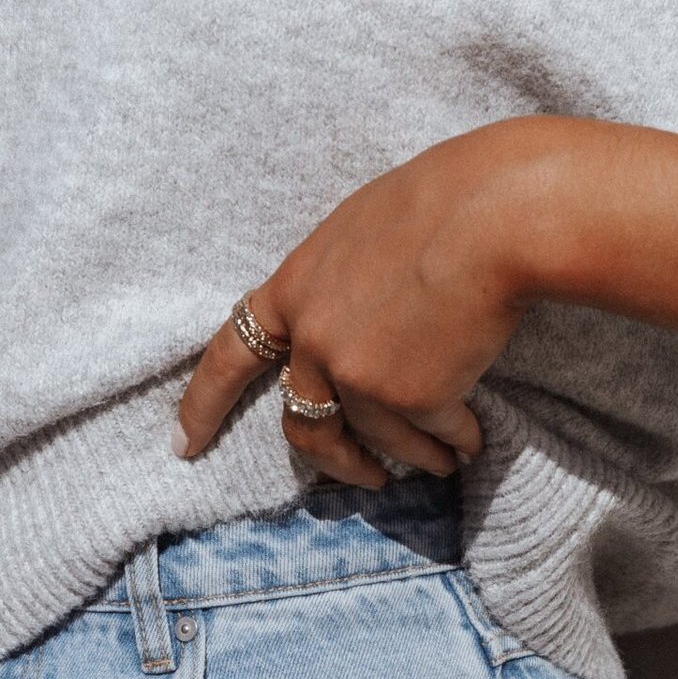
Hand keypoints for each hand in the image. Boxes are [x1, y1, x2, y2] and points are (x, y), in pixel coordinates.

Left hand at [178, 124, 530, 485]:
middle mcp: (314, 340)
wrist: (493, 216)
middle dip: (336, 463)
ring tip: (442, 461)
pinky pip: (432, 435)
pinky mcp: (409, 399)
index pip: (231, 356)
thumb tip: (362, 321)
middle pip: (304, 426)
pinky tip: (470, 441)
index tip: (184, 447)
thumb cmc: (445, 201)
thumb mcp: (364, 232)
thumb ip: (344, 285)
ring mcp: (357, 375)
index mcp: (293, 289)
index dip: (203, 406)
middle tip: (366, 477)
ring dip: (414, 458)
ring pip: (378, 440)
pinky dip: (453, 442)